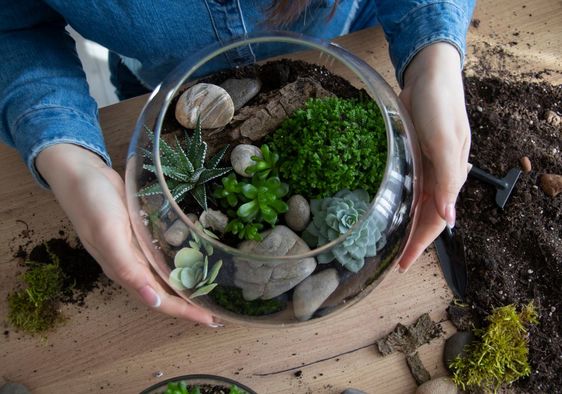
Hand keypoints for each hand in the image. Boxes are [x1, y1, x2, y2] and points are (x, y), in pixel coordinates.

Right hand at [36, 144, 215, 324]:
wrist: (80, 173)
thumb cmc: (92, 204)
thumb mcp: (109, 235)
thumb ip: (127, 269)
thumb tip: (152, 302)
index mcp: (125, 270)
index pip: (160, 301)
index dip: (185, 312)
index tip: (211, 320)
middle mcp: (132, 265)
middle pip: (165, 293)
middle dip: (190, 304)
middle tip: (219, 308)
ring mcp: (136, 249)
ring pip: (165, 276)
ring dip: (186, 285)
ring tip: (212, 289)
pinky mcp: (140, 234)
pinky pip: (163, 255)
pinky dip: (180, 262)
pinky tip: (195, 259)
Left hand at [398, 43, 470, 270]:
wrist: (430, 76)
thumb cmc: (440, 108)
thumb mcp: (444, 144)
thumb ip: (447, 181)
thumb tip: (449, 220)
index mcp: (450, 179)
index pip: (435, 222)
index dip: (419, 245)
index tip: (401, 266)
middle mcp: (438, 178)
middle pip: (424, 217)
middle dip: (408, 239)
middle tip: (386, 258)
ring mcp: (425, 167)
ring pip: (414, 204)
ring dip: (402, 221)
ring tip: (383, 239)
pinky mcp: (412, 155)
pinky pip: (406, 185)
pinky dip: (397, 200)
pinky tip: (383, 206)